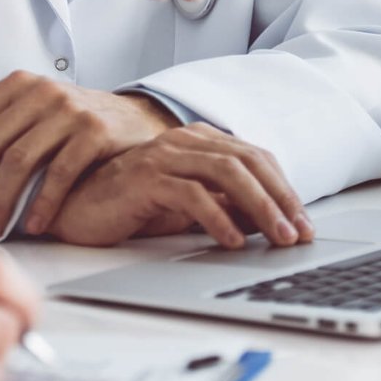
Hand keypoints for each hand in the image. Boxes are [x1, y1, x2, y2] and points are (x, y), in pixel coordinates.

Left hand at [0, 72, 178, 240]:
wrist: (134, 121)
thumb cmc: (71, 119)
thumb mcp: (25, 104)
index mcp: (17, 84)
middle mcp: (41, 92)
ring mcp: (69, 110)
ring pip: (20, 160)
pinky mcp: (95, 132)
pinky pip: (60, 172)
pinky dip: (42, 203)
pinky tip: (33, 225)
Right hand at [47, 124, 314, 249]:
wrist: (76, 206)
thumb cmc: (131, 205)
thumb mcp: (189, 207)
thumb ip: (225, 206)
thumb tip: (270, 222)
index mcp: (197, 140)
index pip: (254, 156)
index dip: (284, 188)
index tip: (303, 223)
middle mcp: (183, 139)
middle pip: (246, 161)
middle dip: (280, 199)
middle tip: (299, 234)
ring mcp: (164, 155)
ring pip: (226, 172)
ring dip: (260, 207)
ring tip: (277, 238)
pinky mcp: (144, 177)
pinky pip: (191, 194)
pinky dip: (218, 218)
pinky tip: (233, 240)